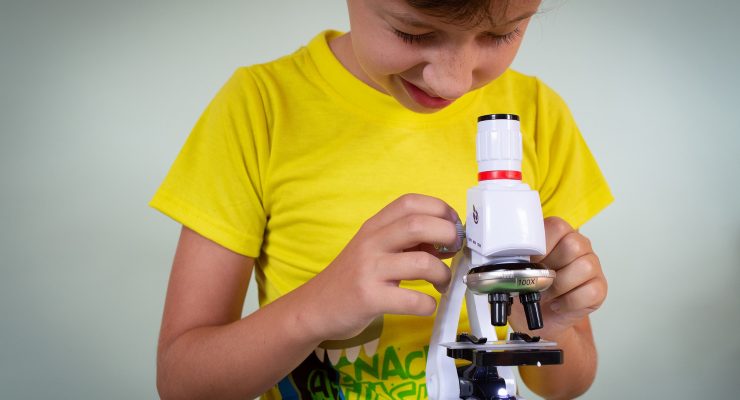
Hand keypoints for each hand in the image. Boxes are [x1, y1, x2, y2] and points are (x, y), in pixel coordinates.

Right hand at [297, 194, 460, 341]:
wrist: (315, 307)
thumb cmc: (352, 278)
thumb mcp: (375, 250)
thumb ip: (407, 242)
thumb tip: (447, 241)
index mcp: (375, 227)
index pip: (411, 202)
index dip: (440, 209)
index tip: (452, 226)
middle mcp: (371, 242)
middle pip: (418, 224)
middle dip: (447, 235)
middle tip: (454, 251)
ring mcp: (369, 270)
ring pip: (420, 262)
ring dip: (442, 274)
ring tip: (441, 283)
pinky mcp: (369, 298)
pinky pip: (411, 300)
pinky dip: (428, 304)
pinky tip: (425, 305)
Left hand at [508, 217, 606, 339]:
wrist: (540, 317)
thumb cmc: (529, 288)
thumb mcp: (517, 268)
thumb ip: (517, 255)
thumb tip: (510, 255)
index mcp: (557, 234)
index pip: (556, 227)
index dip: (541, 247)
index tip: (530, 261)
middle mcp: (578, 245)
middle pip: (573, 245)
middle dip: (550, 268)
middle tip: (539, 280)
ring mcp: (592, 265)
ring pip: (585, 267)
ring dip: (560, 285)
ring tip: (547, 293)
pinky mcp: (599, 287)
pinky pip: (591, 291)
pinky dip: (569, 302)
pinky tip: (558, 303)